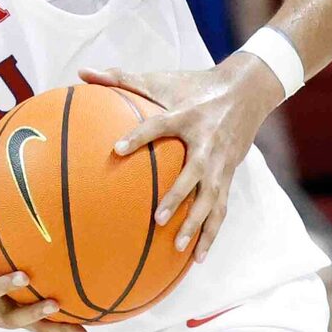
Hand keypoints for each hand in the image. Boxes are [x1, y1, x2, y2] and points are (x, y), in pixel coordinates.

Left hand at [83, 58, 284, 261]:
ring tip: (179, 248)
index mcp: (187, 116)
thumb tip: (83, 72)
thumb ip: (122, 79)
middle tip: (158, 218)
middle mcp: (207, 142)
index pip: (159, 125)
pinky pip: (220, 209)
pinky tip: (198, 259)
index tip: (117, 148)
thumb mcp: (163, 80)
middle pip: (193, 174)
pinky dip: (211, 234)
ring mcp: (221, 163)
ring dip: (197, 224)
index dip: (139, 136)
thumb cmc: (195, 86)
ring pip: (211, 198)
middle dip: (178, 196)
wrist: (248, 89)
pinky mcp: (228, 176)